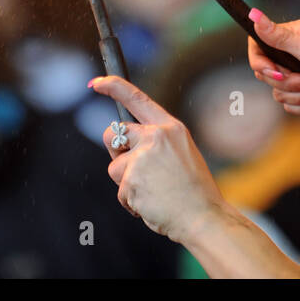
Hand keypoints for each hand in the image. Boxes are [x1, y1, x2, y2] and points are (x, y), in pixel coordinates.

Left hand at [89, 75, 230, 245]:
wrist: (203, 217)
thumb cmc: (194, 190)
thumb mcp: (181, 153)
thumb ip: (156, 143)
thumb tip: (125, 143)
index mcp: (171, 128)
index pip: (137, 98)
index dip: (113, 87)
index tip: (96, 83)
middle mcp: (155, 137)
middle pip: (112, 133)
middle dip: (114, 150)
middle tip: (133, 169)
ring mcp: (142, 158)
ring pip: (114, 167)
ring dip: (126, 182)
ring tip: (152, 192)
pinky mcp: (131, 179)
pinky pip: (120, 191)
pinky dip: (131, 201)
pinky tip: (151, 205)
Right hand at [247, 10, 299, 119]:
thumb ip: (280, 36)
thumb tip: (253, 14)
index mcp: (294, 35)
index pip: (258, 45)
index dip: (262, 63)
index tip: (277, 73)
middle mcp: (294, 51)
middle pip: (268, 74)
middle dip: (293, 84)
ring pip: (280, 92)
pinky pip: (291, 105)